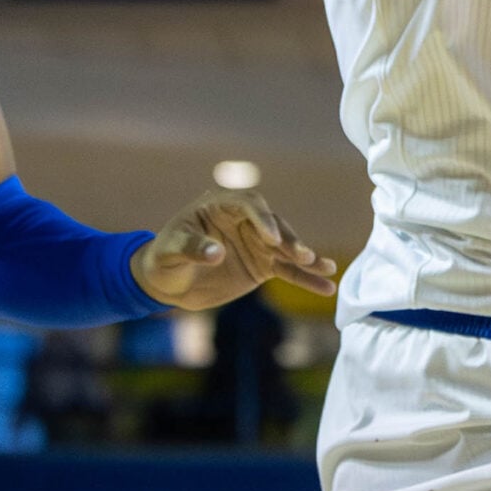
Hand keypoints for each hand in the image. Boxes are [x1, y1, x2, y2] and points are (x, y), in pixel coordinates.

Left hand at [130, 188, 337, 310]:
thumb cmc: (163, 258)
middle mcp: (246, 222)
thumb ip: (191, 248)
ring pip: (287, 249)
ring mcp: (258, 244)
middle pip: (275, 226)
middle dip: (290, 241)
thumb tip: (216, 253)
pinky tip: (326, 285)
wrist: (166, 283)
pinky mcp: (263, 265)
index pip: (250, 205)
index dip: (263, 219)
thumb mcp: (169, 250)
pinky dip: (307, 278)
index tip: (270, 239)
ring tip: (327, 268)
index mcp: (223, 206)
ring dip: (307, 259)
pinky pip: (288, 271)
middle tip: (303, 256)